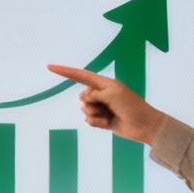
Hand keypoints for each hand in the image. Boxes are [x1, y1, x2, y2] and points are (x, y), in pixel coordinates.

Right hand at [47, 65, 167, 145]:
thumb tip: (85, 100)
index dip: (64, 71)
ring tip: (109, 115)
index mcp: (104, 83)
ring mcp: (101, 107)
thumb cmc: (132, 106)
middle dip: (90, 102)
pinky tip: (109, 123)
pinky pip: (89, 121)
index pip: (80, 75)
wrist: (144, 125)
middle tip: (106, 105)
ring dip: (95, 114)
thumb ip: (95, 93)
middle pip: (81, 96)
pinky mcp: (102, 120)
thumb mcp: (113, 94)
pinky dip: (97, 123)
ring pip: (84, 110)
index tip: (49, 66)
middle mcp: (101, 94)